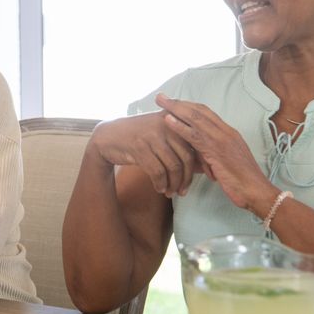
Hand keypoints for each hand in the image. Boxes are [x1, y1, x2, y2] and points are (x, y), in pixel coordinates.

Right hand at [88, 110, 202, 197]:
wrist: (107, 136)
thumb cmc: (137, 137)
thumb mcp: (160, 132)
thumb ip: (179, 142)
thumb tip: (201, 163)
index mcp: (174, 121)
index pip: (195, 145)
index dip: (202, 164)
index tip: (207, 177)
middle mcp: (165, 126)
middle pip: (185, 158)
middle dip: (186, 178)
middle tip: (183, 191)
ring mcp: (152, 136)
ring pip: (172, 166)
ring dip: (173, 184)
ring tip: (171, 192)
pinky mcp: (139, 148)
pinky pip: (157, 171)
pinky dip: (160, 183)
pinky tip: (159, 189)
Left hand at [157, 94, 275, 210]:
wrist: (255, 190)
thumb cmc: (239, 181)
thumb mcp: (222, 163)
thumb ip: (207, 155)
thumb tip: (190, 155)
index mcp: (229, 133)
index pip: (206, 113)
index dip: (188, 106)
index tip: (172, 101)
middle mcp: (226, 131)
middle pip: (199, 111)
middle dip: (178, 102)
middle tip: (160, 96)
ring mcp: (222, 139)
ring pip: (195, 118)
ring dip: (175, 108)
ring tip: (159, 102)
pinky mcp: (217, 150)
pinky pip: (195, 135)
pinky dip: (179, 126)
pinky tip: (167, 120)